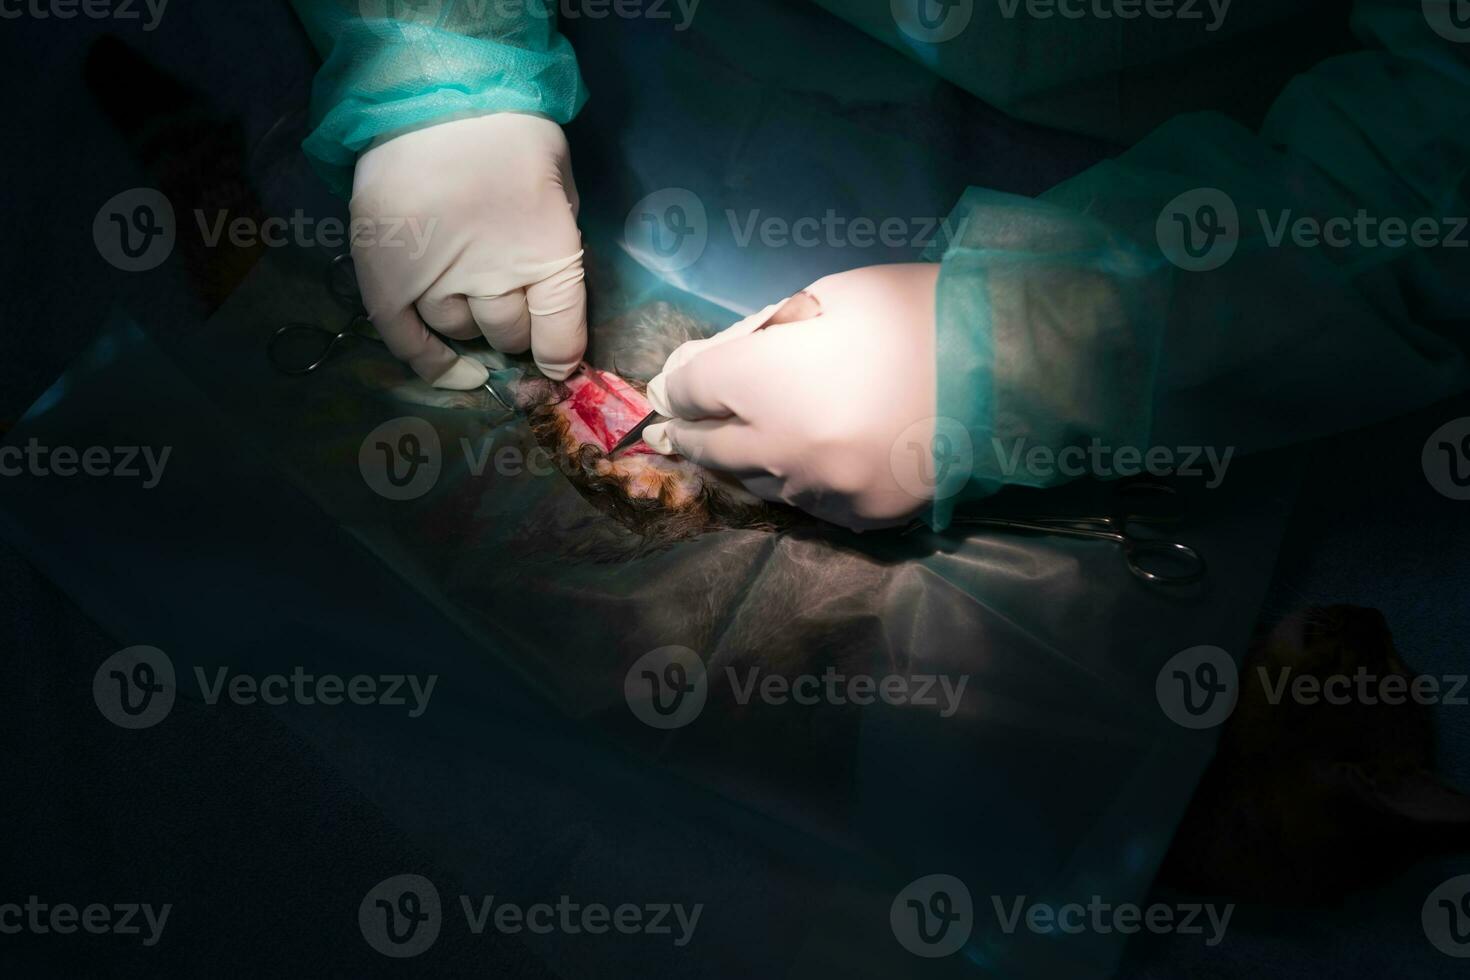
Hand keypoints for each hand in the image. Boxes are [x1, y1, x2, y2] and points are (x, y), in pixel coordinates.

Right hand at [349, 112, 586, 385]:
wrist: (434, 96)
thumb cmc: (511, 134)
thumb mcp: (560, 182)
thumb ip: (558, 236)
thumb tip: (557, 290)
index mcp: (548, 254)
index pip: (560, 336)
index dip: (562, 355)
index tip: (559, 361)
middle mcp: (495, 279)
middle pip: (510, 335)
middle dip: (516, 329)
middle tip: (511, 306)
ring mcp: (438, 282)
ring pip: (462, 331)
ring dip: (473, 325)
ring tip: (472, 298)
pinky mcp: (389, 280)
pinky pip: (408, 342)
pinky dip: (433, 366)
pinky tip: (454, 373)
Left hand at [643, 264, 940, 529]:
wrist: (1015, 366)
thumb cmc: (921, 311)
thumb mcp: (832, 296)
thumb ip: (764, 331)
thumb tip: (717, 361)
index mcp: (765, 382)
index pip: (693, 390)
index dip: (679, 386)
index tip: (672, 388)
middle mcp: (781, 448)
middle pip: (713, 449)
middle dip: (692, 434)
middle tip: (674, 433)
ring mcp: (823, 491)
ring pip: (759, 482)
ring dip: (746, 461)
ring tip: (735, 449)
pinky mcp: (863, 517)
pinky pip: (811, 504)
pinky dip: (801, 482)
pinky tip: (801, 466)